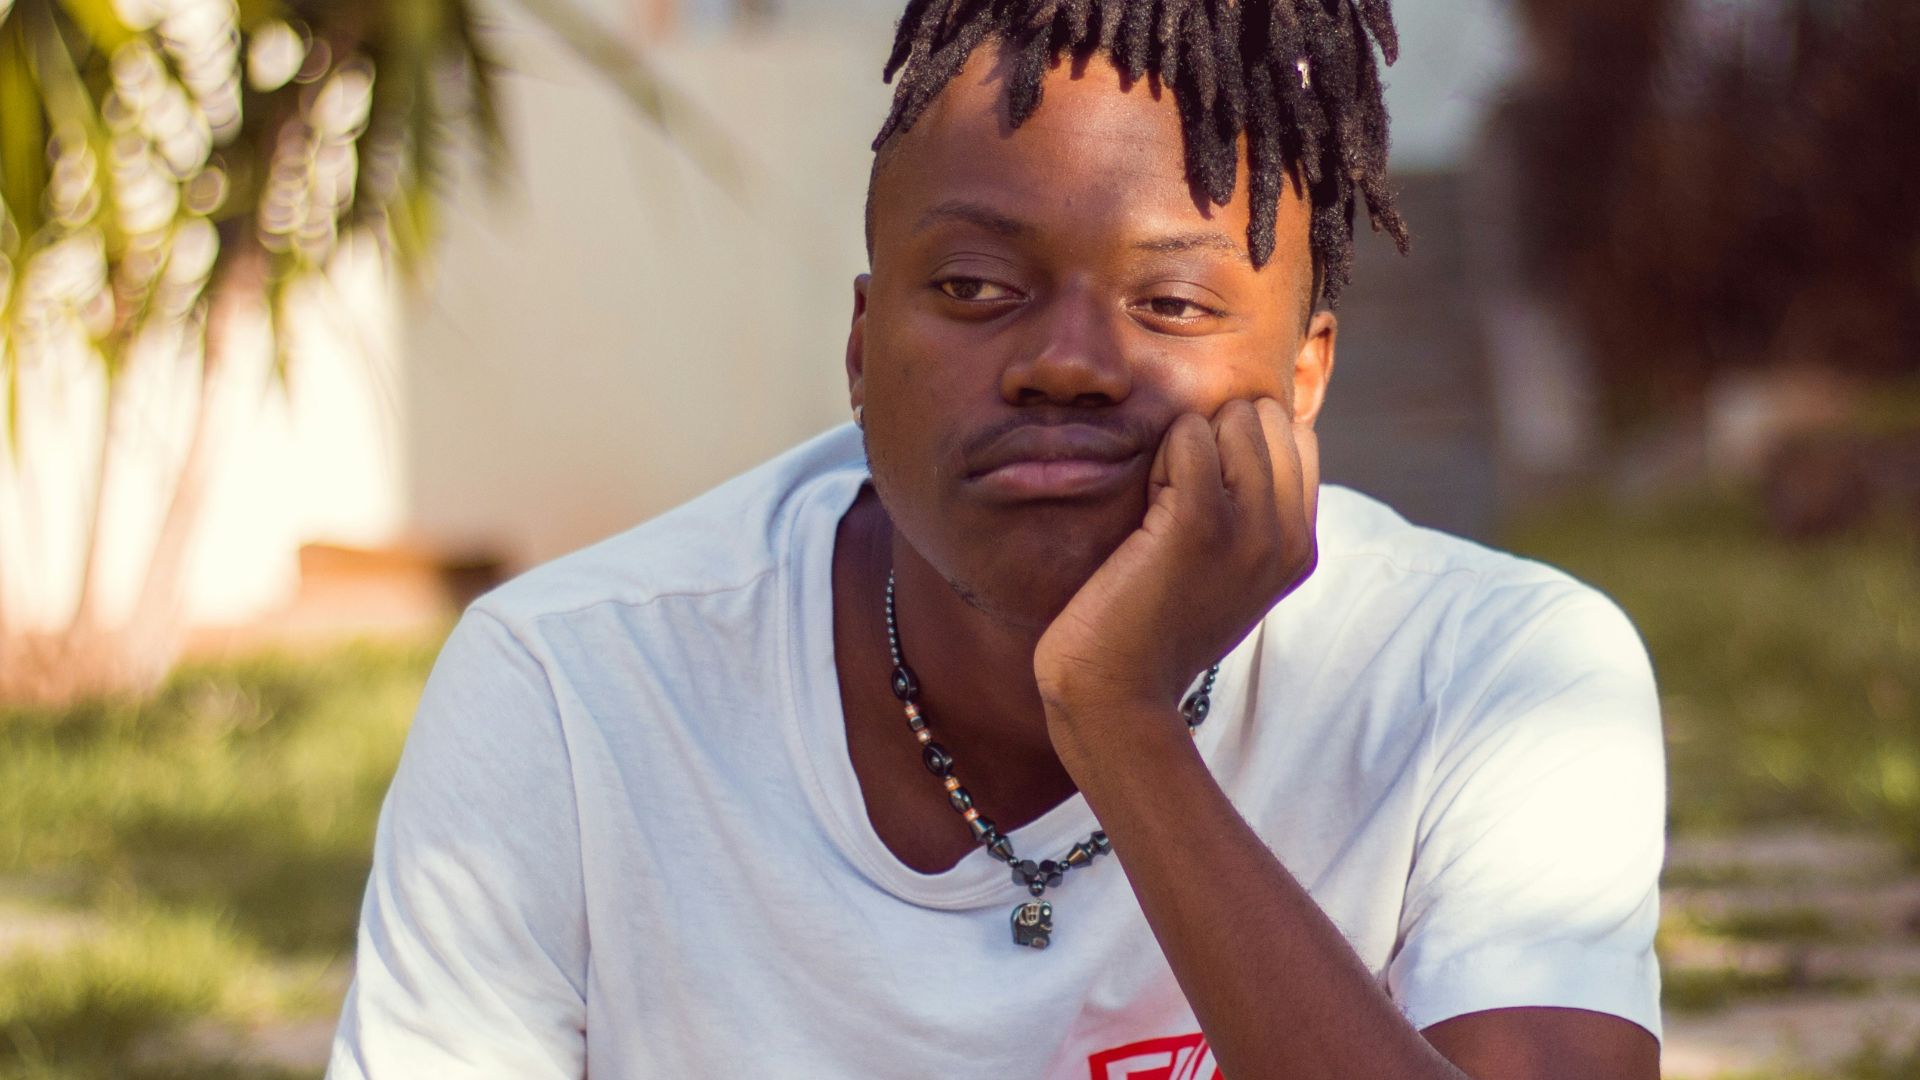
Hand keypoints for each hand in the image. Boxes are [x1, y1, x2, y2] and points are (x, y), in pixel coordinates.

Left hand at [1033, 397, 1319, 740]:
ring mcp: (1251, 528)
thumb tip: (1246, 432)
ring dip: (1186, 444)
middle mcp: (1289, 536)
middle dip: (1216, 436)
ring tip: (1161, 506)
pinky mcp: (1199, 520)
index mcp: (1301, 547)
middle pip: (1267, 417)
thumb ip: (1252, 516)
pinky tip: (1147, 505)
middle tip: (1178, 498)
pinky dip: (1162, 453)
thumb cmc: (1153, 628)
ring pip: (1233, 418)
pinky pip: (1190, 433)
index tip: (1205, 496)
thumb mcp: (1228, 573)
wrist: (1117, 692)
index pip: (1297, 437)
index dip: (1241, 446)